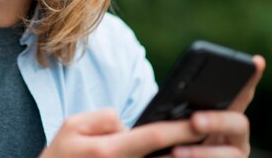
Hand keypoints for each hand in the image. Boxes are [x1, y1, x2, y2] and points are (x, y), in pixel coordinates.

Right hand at [40, 109, 202, 157]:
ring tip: (199, 145)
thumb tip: (127, 124)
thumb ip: (103, 118)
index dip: (177, 128)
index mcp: (108, 150)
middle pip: (163, 157)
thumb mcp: (71, 126)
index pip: (151, 137)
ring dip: (180, 156)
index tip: (198, 121)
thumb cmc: (59, 154)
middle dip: (188, 146)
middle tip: (212, 131)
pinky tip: (174, 152)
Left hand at [170, 55, 266, 157]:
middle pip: (238, 123)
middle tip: (194, 120)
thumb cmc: (167, 140)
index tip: (256, 61)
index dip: (250, 80)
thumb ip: (180, 111)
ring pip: (229, 155)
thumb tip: (175, 96)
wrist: (161, 156)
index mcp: (226, 117)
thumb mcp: (172, 122)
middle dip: (217, 121)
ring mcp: (233, 155)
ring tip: (176, 152)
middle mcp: (236, 137)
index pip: (240, 95)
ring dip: (202, 153)